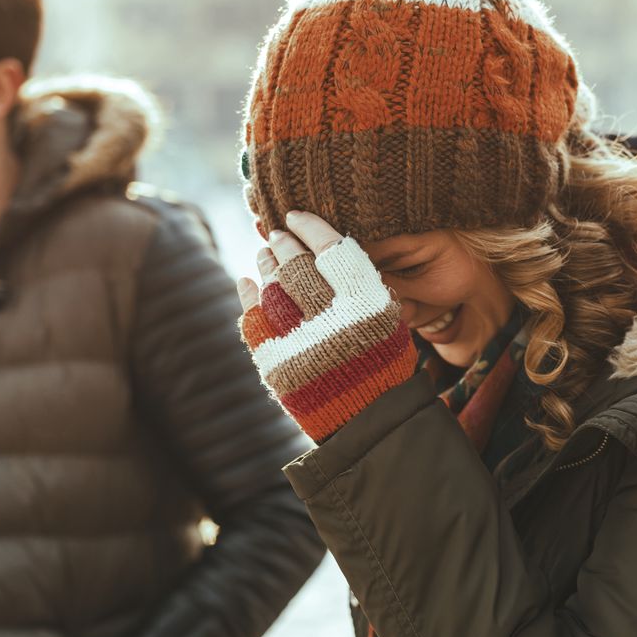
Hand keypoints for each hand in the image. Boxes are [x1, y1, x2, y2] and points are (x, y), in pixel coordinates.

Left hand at [238, 211, 413, 441]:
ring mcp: (302, 345)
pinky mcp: (277, 366)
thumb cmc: (381, 361)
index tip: (297, 216)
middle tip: (279, 234)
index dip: (312, 227)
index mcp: (368, 306)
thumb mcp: (388, 318)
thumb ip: (362, 282)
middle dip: (284, 244)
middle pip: (298, 266)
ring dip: (266, 265)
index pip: (333, 250)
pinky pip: (253, 321)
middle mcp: (335, 322)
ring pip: (272, 288)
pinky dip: (248, 297)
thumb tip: (321, 242)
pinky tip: (248, 282)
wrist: (369, 420)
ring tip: (266, 253)